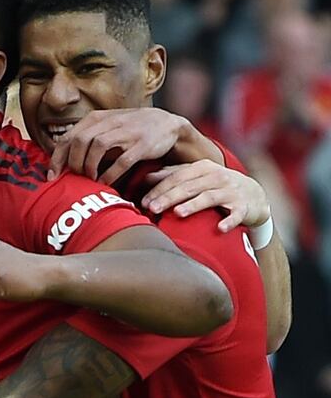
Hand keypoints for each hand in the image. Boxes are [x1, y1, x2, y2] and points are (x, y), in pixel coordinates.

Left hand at [48, 108, 186, 183]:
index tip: (52, 177)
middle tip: (75, 177)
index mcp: (97, 119)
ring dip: (89, 166)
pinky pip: (121, 161)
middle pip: (79, 141)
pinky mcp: (142, 145)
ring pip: (97, 147)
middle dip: (73, 163)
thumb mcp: (106, 127)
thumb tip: (60, 159)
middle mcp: (110, 122)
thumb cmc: (130, 129)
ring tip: (89, 179)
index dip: (57, 158)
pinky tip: (104, 183)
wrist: (167, 123)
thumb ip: (86, 138)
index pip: (68, 137)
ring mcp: (127, 132)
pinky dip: (110, 174)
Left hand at [141, 160, 270, 230]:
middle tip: (153, 208)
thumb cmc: (217, 185)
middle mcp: (217, 177)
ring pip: (209, 197)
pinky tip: (220, 228)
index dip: (159, 189)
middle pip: (189, 187)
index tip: (144, 201)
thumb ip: (173, 175)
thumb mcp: (197, 177)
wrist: (254, 194)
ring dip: (194, 205)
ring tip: (178, 213)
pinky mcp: (244, 207)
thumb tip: (145, 178)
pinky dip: (229, 221)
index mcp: (202, 168)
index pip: (177, 177)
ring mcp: (231, 191)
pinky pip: (236, 215)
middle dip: (170, 197)